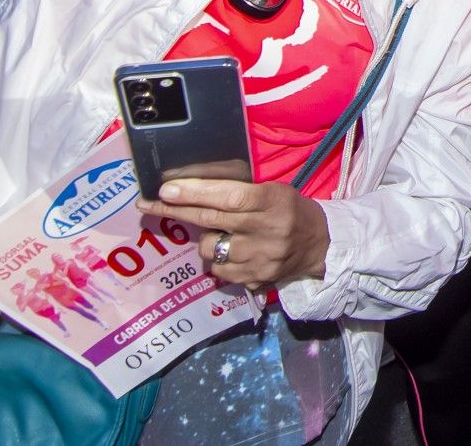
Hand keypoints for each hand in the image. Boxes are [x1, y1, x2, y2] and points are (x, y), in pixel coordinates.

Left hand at [138, 179, 330, 287]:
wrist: (321, 245)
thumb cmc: (290, 210)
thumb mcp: (273, 192)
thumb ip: (239, 193)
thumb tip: (189, 191)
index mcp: (273, 202)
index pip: (230, 197)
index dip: (196, 193)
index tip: (166, 190)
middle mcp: (267, 231)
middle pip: (213, 220)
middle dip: (178, 210)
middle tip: (149, 203)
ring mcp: (261, 259)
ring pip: (211, 250)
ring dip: (208, 241)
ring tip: (224, 235)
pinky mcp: (256, 280)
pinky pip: (219, 271)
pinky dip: (220, 260)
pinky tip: (234, 254)